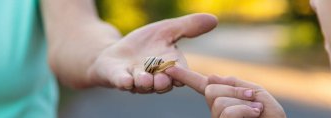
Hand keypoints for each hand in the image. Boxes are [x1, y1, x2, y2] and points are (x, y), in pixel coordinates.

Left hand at [88, 14, 217, 92]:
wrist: (116, 51)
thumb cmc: (144, 44)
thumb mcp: (166, 30)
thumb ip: (188, 27)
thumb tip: (214, 19)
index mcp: (169, 67)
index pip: (180, 73)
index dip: (182, 74)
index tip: (182, 72)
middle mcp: (154, 77)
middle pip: (162, 83)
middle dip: (163, 82)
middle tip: (162, 80)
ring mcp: (135, 79)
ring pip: (142, 85)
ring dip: (144, 82)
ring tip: (143, 79)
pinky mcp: (118, 78)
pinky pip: (122, 82)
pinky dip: (124, 82)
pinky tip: (125, 81)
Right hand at [165, 66, 285, 117]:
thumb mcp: (257, 95)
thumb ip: (236, 85)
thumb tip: (210, 77)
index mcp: (224, 99)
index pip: (202, 85)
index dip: (186, 76)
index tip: (169, 67)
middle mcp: (216, 111)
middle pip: (210, 89)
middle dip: (233, 90)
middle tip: (252, 98)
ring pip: (218, 101)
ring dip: (242, 102)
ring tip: (257, 111)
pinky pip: (226, 112)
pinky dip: (244, 110)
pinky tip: (256, 115)